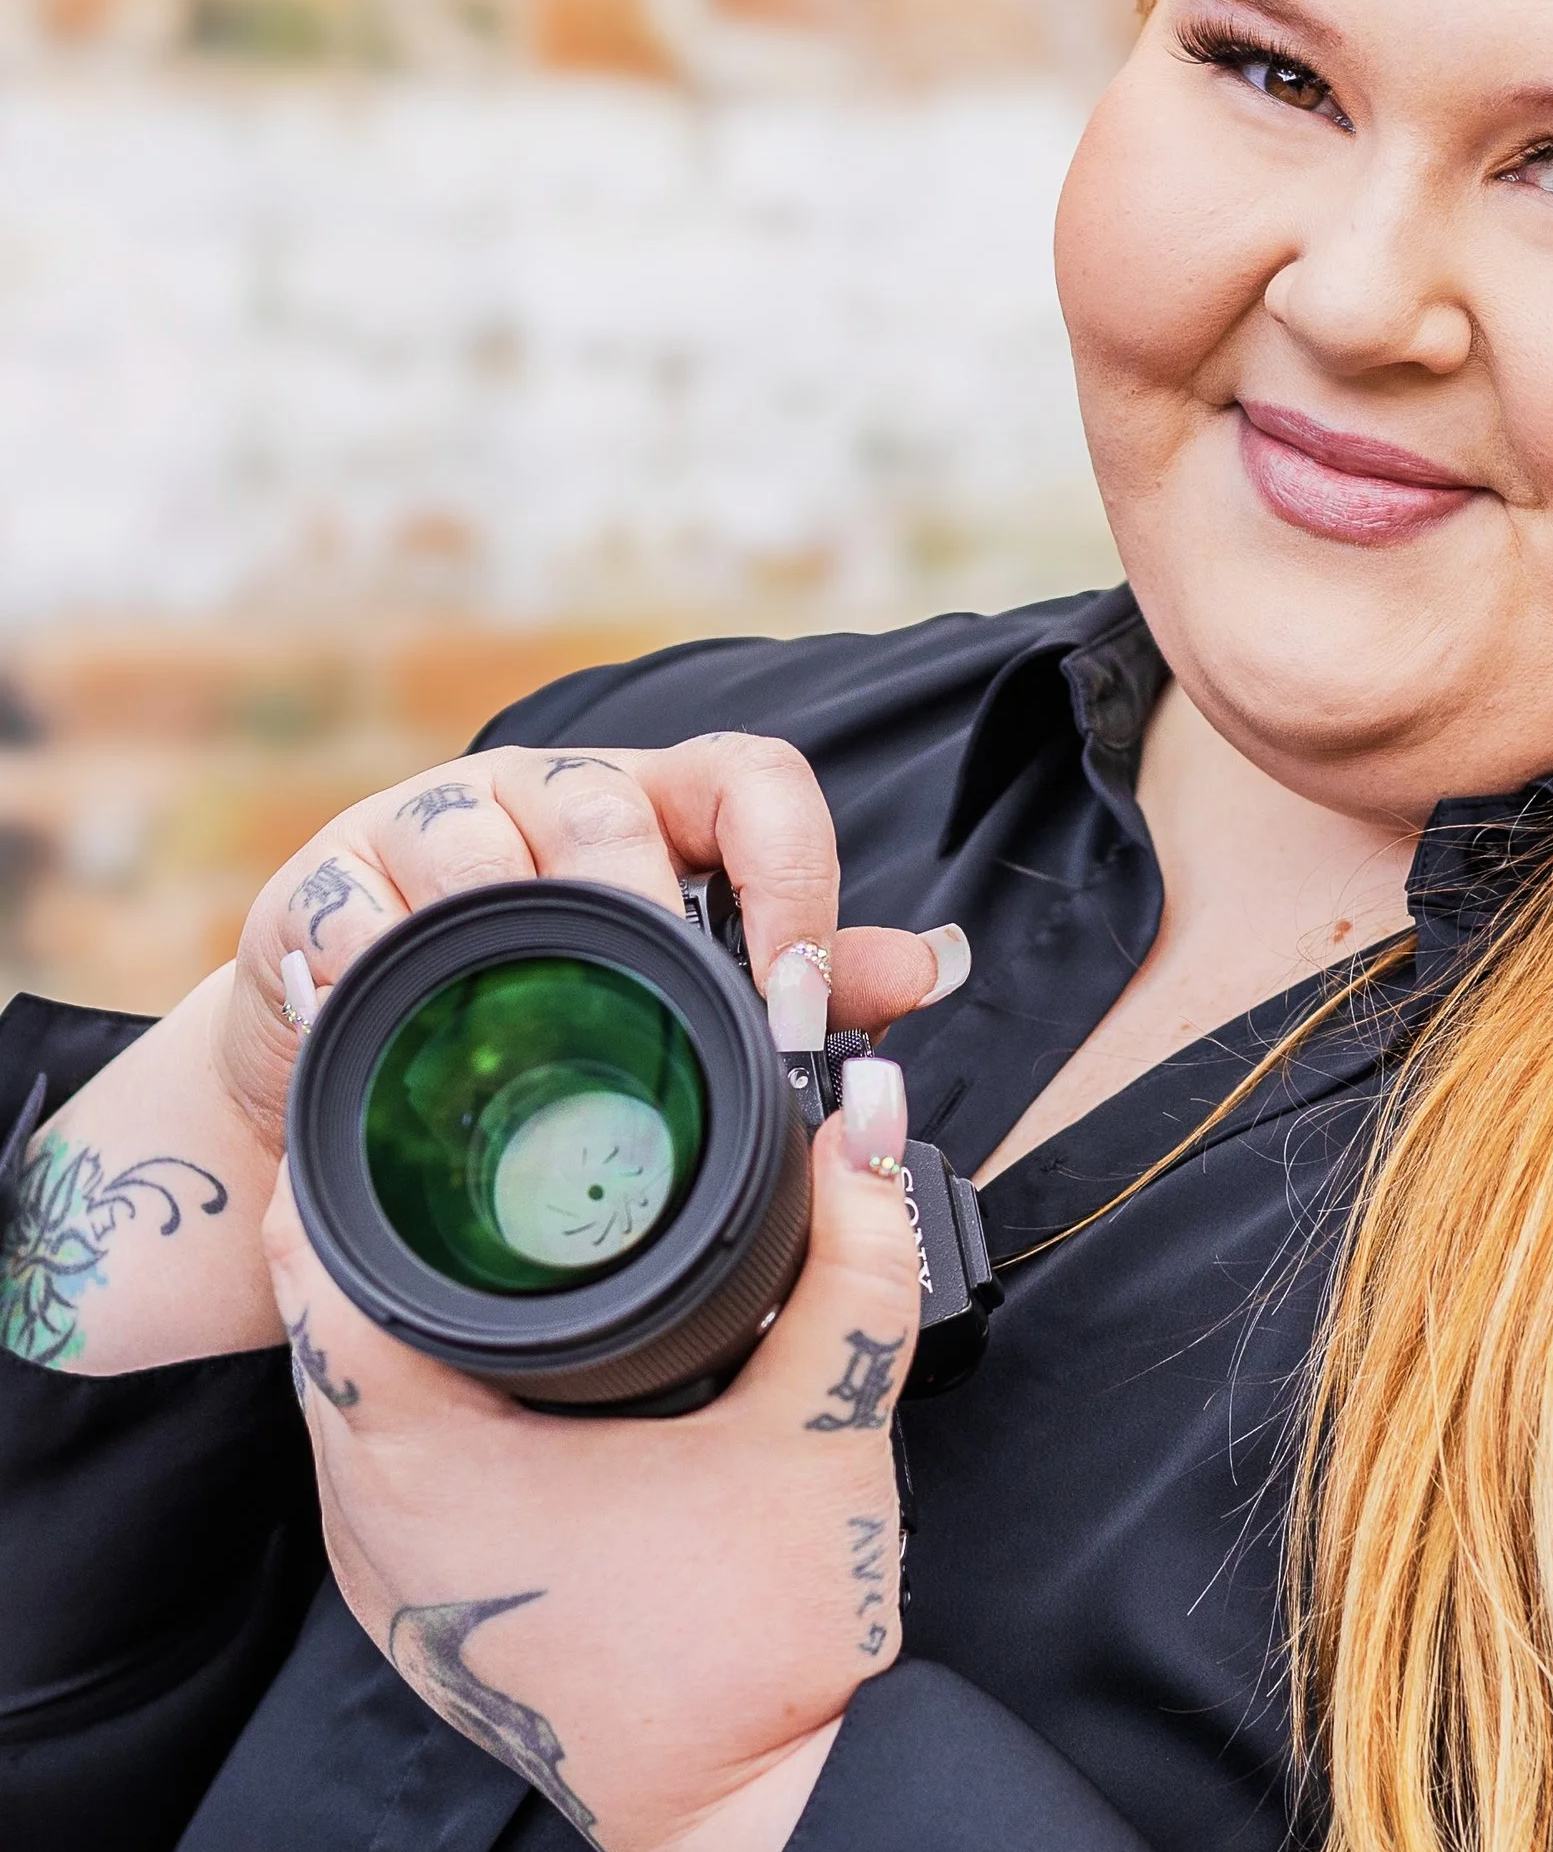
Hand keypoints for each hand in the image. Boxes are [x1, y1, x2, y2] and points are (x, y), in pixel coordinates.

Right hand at [221, 734, 952, 1160]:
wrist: (369, 1069)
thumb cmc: (556, 1013)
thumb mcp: (687, 991)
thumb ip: (813, 980)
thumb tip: (931, 967)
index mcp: (659, 808)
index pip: (754, 782)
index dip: (793, 877)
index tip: (799, 1000)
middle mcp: (547, 794)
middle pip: (611, 813)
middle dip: (647, 918)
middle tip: (663, 1022)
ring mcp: (428, 827)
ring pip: (479, 846)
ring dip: (512, 938)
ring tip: (536, 1026)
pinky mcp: (322, 882)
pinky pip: (352, 911)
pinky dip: (377, 968)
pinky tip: (402, 1026)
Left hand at [264, 1062, 924, 1851]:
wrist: (762, 1814)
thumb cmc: (764, 1643)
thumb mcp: (826, 1417)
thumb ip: (858, 1250)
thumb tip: (874, 1116)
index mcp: (427, 1465)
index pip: (319, 1267)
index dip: (356, 1161)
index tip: (417, 1092)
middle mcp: (373, 1527)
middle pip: (322, 1324)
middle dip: (387, 1217)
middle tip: (466, 1127)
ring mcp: (389, 1585)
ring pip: (347, 1400)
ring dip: (397, 1308)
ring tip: (482, 1215)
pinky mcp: (427, 1617)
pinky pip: (382, 1468)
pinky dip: (420, 1395)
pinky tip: (497, 1355)